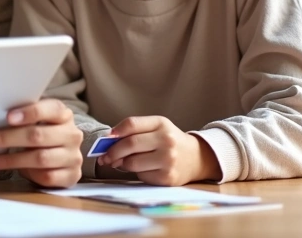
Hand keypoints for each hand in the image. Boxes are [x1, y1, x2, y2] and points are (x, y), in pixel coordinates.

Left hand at [0, 98, 82, 187]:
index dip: (29, 113)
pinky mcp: (71, 176)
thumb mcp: (36, 122)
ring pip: (39, 158)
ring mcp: (73, 156)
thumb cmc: (42, 134)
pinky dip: (28, 175)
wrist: (63, 157)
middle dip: (5, 138)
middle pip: (37, 136)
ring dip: (9, 160)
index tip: (8, 117)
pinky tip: (11, 172)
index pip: (50, 109)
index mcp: (63, 114)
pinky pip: (47, 177)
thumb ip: (20, 118)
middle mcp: (71, 134)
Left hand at [96, 116, 220, 185]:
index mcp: (161, 124)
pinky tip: (143, 169)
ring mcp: (168, 160)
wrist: (196, 158)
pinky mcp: (167, 178)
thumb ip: (134, 130)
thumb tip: (108, 141)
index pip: (131, 124)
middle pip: (129, 144)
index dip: (115, 132)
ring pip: (132, 163)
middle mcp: (166, 140)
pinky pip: (141, 176)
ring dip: (122, 164)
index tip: (106, 139)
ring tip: (122, 163)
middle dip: (112, 152)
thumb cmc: (169, 141)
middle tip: (105, 157)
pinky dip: (137, 173)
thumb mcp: (156, 128)